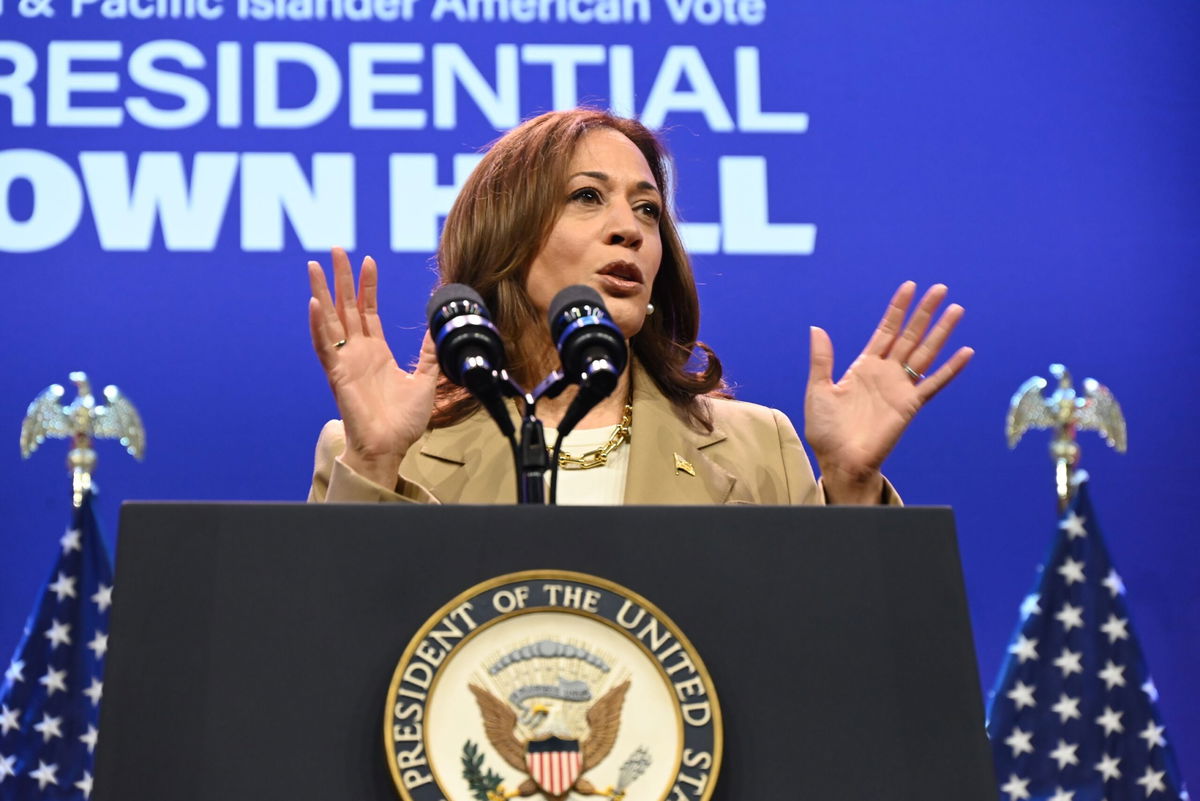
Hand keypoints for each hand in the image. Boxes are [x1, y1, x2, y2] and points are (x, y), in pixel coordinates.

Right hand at [308, 247, 438, 486]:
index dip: (367, 286)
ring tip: (314, 267)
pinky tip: (314, 303)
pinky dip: (318, 325)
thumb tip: (440, 328)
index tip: (369, 261)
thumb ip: (428, 352)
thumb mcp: (424, 379)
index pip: (368, 311)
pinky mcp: (337, 375)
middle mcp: (358, 353)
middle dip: (341, 278)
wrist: (391, 447)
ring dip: (321, 292)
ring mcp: (345, 362)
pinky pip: (324, 346)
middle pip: (346, 307)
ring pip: (330, 320)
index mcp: (376, 352)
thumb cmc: (404, 421)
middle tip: (335, 249)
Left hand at [804, 282, 973, 503]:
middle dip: (924, 312)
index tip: (909, 287)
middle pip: (909, 335)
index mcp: (863, 367)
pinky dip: (950, 369)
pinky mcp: (910, 406)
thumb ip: (822, 360)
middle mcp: (885, 373)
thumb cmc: (826, 430)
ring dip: (941, 332)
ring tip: (956, 309)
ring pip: (925, 353)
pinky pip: (933, 384)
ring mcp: (900, 388)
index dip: (897, 309)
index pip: (885, 330)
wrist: (839, 461)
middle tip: (940, 288)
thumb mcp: (818, 389)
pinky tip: (966, 352)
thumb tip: (816, 328)